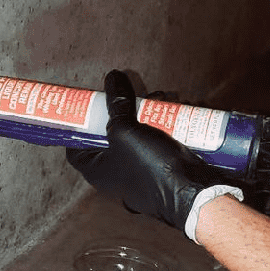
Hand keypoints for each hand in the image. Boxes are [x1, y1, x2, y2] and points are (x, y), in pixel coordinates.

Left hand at [67, 70, 231, 236]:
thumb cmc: (150, 168)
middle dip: (128, 110)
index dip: (80, 126)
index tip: (90, 105)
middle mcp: (116, 173)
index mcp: (97, 170)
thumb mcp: (125, 131)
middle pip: (114, 134)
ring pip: (142, 133)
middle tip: (140, 96)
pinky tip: (182, 109)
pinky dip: (170, 124)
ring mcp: (142, 171)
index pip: (76, 147)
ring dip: (154, 113)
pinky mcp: (165, 168)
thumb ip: (116, 104)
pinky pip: (162, 141)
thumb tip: (113, 77)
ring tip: (167, 99)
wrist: (193, 193)